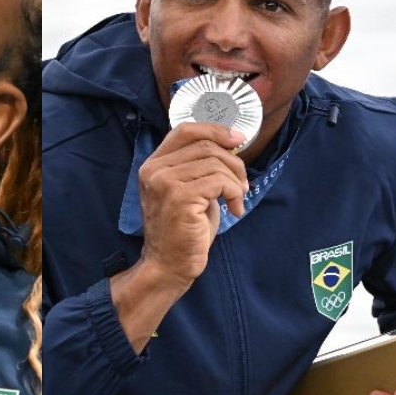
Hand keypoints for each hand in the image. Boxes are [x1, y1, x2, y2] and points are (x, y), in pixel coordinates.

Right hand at [110, 123, 247, 351]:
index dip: (214, 130)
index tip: (237, 140)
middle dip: (234, 162)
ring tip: (237, 199)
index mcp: (153, 165)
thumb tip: (230, 140)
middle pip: (206, 145)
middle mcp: (154, 170)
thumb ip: (199, 165)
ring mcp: (164, 182)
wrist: (169, 265)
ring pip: (216, 162)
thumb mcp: (188, 189)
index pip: (184, 130)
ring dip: (237, 181)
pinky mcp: (180, 197)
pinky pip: (220, 181)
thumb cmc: (183, 230)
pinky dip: (235, 193)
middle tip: (242, 185)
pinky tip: (234, 210)